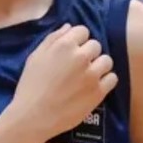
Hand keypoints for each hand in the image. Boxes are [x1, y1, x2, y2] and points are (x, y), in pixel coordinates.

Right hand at [8, 24, 117, 140]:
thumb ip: (52, 39)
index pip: (82, 31)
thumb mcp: (35, 57)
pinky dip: (105, 80)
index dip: (76, 40)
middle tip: (76, 65)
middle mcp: (81, 57)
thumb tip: (69, 27)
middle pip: (96, 45)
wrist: (34, 115)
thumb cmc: (30, 85)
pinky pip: (112, 78)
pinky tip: (93, 85)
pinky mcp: (99, 91)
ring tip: (86, 76)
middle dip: (88, 53)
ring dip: (98, 65)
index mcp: (64, 46)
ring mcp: (92, 75)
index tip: (70, 51)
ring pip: (107, 60)